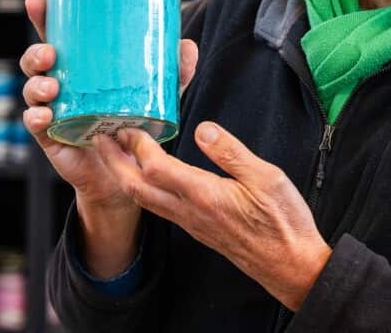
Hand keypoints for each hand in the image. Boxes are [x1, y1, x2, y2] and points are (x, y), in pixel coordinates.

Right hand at [19, 0, 199, 275]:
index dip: (43, 17)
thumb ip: (173, 74)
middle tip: (51, 53)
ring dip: (36, 84)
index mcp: (80, 68)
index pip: (57, 37)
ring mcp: (53, 110)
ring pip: (32, 89)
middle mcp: (61, 85)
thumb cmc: (136, 127)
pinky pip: (34, 122)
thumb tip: (187, 46)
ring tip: (52, 87)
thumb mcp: (158, 97)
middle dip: (36, 51)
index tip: (39, 0)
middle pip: (36, 59)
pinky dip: (37, 116)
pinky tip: (46, 114)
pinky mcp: (51, 137)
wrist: (125, 175)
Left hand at [98, 125, 330, 311]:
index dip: (137, 145)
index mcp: (205, 195)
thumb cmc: (282, 223)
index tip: (128, 125)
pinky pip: (160, 208)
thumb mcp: (266, 177)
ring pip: (146, 200)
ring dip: (125, 176)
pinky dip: (145, 188)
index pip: (157, 167)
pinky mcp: (198, 229)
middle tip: (100, 138)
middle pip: (138, 188)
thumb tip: (203, 128)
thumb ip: (231, 153)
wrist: (290, 265)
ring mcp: (192, 224)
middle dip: (114, 162)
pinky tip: (150, 177)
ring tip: (116, 155)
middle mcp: (190, 212)